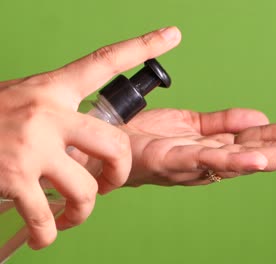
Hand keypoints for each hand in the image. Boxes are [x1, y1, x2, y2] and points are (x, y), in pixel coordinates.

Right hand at [0, 26, 180, 248]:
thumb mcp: (24, 100)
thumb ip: (58, 114)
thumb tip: (86, 142)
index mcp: (53, 89)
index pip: (105, 62)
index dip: (143, 46)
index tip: (174, 35)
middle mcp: (47, 113)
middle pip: (115, 144)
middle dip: (119, 173)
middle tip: (108, 184)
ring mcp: (32, 147)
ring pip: (88, 189)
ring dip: (83, 211)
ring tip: (71, 214)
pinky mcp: (13, 179)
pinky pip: (47, 218)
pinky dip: (49, 234)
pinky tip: (45, 234)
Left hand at [122, 108, 275, 186]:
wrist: (107, 143)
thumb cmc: (149, 136)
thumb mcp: (193, 122)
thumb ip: (226, 122)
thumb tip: (261, 117)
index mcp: (221, 146)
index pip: (265, 139)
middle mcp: (214, 159)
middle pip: (263, 151)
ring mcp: (196, 162)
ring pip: (244, 159)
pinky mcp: (173, 160)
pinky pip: (207, 161)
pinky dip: (234, 162)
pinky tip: (258, 160)